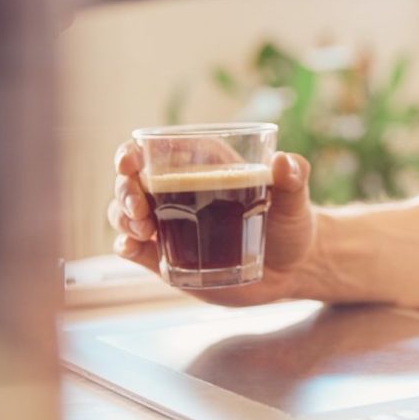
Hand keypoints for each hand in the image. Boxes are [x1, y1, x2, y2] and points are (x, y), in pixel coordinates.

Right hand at [109, 141, 331, 304]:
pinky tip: (131, 248)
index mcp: (202, 165)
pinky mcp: (168, 256)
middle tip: (140, 209)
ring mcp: (170, 224)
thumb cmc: (292, 224)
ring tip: (144, 230)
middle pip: (131, 182)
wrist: (293, 269)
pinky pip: (134, 248)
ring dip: (123, 218)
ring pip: (125, 213)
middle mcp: (178, 191)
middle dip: (124, 191)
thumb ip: (293, 178)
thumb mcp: (295, 200)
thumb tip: (282, 161)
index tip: (128, 163)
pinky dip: (125, 246)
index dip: (131, 153)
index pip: (153, 150)